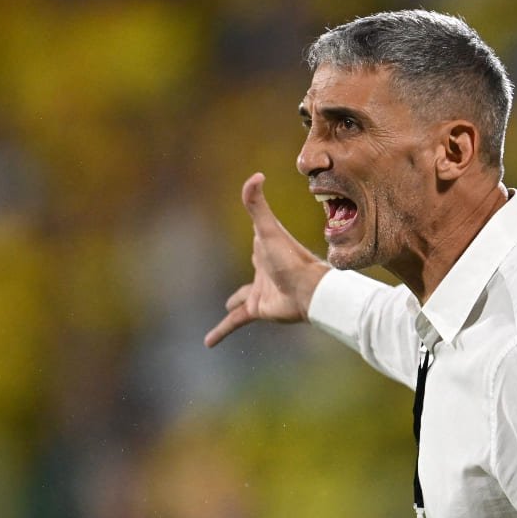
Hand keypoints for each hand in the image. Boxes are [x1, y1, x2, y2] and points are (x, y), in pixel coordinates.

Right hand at [204, 172, 329, 347]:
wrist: (308, 291)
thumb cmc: (291, 258)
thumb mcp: (268, 229)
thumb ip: (258, 204)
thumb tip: (255, 176)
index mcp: (263, 249)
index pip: (256, 240)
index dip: (256, 234)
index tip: (257, 231)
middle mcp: (261, 271)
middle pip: (251, 271)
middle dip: (248, 267)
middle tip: (244, 269)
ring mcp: (259, 291)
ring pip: (241, 298)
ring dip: (234, 304)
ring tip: (227, 308)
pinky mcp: (258, 309)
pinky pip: (235, 322)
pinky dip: (221, 331)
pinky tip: (208, 342)